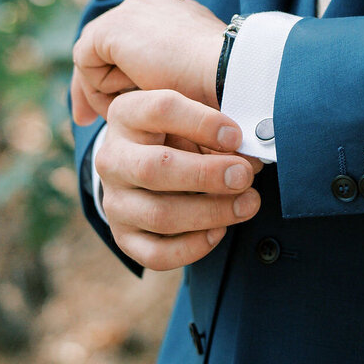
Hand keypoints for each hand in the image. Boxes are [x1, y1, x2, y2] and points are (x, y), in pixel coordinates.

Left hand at [71, 0, 224, 123]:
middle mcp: (148, 4)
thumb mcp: (193, 75)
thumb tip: (153, 92)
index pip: (130, 41)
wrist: (228, 70)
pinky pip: (87, 62)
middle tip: (84, 120)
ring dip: (103, 91)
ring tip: (118, 118)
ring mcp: (129, 11)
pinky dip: (99, 88)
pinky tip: (125, 101)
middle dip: (93, 83)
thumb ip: (172, 74)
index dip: (117, 74)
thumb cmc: (219, 82)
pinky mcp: (112, 28)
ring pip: (95, 56)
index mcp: (171, 11)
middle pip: (104, 46)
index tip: (115, 106)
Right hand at [95, 88, 262, 270]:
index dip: (203, 123)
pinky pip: (156, 254)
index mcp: (128, 113)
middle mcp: (112, 158)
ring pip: (159, 215)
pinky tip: (218, 230)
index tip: (236, 136)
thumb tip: (251, 160)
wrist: (144, 162)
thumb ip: (219, 132)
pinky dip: (193, 247)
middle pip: (154, 169)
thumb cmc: (178, 133)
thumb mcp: (193, 118)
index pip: (161, 109)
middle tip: (244, 176)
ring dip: (211, 212)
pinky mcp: (123, 236)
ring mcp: (114, 200)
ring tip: (247, 203)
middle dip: (207, 175)